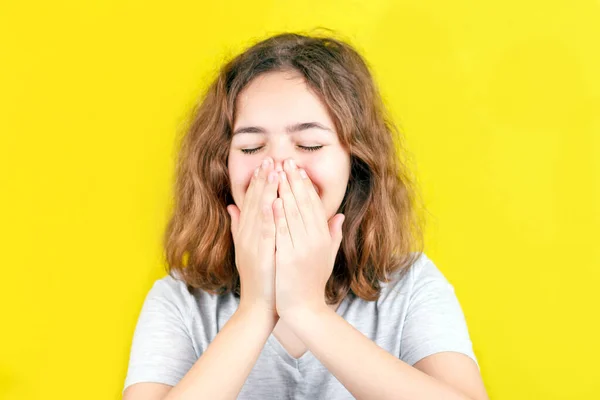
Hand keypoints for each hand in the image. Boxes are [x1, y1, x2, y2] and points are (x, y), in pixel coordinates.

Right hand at [227, 157, 279, 318]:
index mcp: (246, 234)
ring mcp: (252, 245)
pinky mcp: (260, 255)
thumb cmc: (260, 278)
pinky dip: (267, 214)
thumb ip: (238, 227)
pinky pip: (265, 231)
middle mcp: (246, 236)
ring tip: (273, 170)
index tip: (266, 164)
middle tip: (271, 159)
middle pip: (254, 202)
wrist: (259, 306)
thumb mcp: (246, 249)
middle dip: (263, 179)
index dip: (258, 182)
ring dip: (266, 190)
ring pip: (259, 212)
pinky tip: (272, 199)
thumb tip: (231, 206)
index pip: (251, 203)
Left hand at [273, 158, 344, 318]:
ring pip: (292, 214)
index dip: (305, 185)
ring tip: (276, 172)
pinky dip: (277, 215)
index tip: (297, 168)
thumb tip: (339, 215)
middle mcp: (315, 241)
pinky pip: (282, 233)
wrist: (304, 309)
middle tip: (285, 161)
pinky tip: (271, 200)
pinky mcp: (288, 258)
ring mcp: (302, 249)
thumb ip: (333, 234)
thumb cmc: (313, 282)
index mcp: (323, 238)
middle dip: (293, 181)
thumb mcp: (327, 257)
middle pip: (303, 204)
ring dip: (283, 191)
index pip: (314, 205)